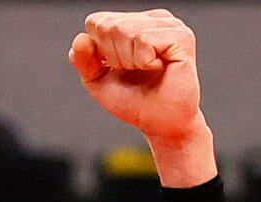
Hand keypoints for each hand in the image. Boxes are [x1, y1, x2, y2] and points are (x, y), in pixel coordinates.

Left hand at [70, 10, 215, 186]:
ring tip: (146, 70)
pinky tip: (157, 68)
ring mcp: (169, 25)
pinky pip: (143, 40)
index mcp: (134, 23)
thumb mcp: (98, 81)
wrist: (159, 122)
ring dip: (128, 59)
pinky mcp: (181, 37)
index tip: (117, 68)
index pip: (98, 21)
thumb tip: (80, 39)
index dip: (99, 50)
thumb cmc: (133, 101)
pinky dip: (143, 61)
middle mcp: (152, 19)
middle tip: (133, 71)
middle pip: (110, 25)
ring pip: (125, 29)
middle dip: (113, 56)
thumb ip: (84, 60)